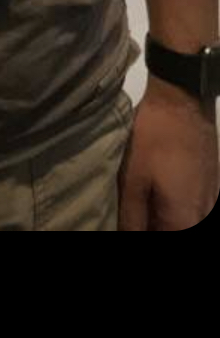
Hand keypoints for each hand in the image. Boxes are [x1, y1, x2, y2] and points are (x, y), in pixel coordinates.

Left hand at [117, 79, 219, 228]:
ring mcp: (212, 200)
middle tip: (137, 211)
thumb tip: (126, 235)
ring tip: (146, 200)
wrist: (183, 98)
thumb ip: (131, 217)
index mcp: (184, 220)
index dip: (144, 232)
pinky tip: (160, 191)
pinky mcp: (212, 185)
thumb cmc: (155, 137)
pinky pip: (196, 209)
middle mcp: (204, 214)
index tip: (132, 222)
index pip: (163, 239)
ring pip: (187, 221)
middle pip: (178, 229)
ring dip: (166, 218)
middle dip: (155, 224)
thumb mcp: (132, 179)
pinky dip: (178, 208)